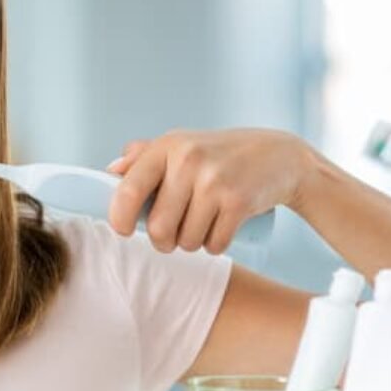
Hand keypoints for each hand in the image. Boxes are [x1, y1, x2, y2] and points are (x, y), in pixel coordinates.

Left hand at [107, 128, 311, 253]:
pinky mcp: (238, 201)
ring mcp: (214, 181)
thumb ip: (145, 155)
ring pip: (186, 241)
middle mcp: (188, 160)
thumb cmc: (221, 155)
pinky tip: (222, 228)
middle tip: (173, 235)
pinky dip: (216, 246)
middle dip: (164, 241)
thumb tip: (110, 172)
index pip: (128, 190)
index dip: (119, 219)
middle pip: (158, 229)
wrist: (280, 156)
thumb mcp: (183, 144)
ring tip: (203, 224)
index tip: (124, 230)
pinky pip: (213, 246)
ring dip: (192, 243)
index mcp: (168, 146)